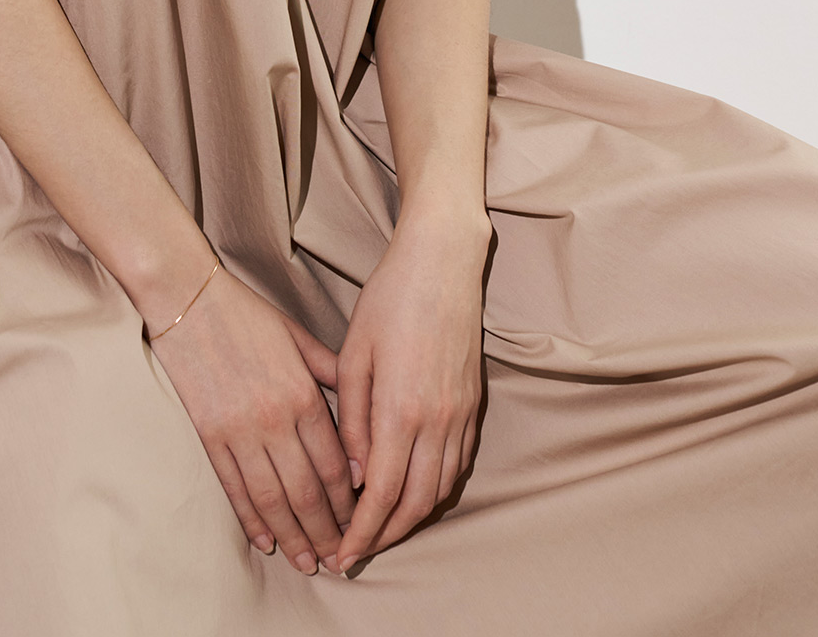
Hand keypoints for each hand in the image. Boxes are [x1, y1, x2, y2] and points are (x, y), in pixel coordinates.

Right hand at [149, 265, 356, 575]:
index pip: (334, 466)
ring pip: (273, 500)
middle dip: (327, 532)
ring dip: (294, 537)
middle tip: (340, 560)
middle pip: (308, 493)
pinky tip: (265, 541)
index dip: (349, 503)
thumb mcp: (300, 337)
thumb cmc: (249, 315)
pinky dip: (251, 520)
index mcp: (303, 394)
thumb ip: (332, 374)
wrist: (190, 301)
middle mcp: (275, 420)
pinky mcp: (210, 436)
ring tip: (308, 563)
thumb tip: (360, 409)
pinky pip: (235, 488)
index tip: (361, 524)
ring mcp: (240, 432)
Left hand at [334, 207, 489, 572]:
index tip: (343, 554)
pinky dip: (436, 489)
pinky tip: (414, 490)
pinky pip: (458, 464)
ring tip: (382, 528)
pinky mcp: (474, 403)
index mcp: (402, 409)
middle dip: (386, 536)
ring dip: (412, 518)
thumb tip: (357, 477)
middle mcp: (438, 420)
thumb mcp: (354, 354)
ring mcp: (461, 413)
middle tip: (358, 551)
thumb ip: (354, 421)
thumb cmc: (390, 300)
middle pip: (416, 504)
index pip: (383, 495)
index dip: (361, 532)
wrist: (442, 262)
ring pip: (441, 489)